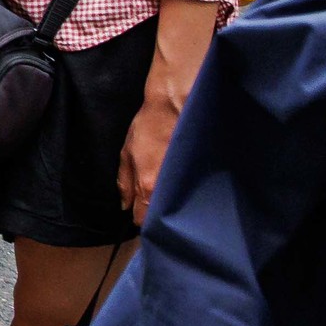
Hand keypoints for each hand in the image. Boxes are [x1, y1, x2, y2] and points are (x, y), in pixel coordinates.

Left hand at [118, 94, 181, 223]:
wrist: (177, 105)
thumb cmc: (149, 125)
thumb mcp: (127, 152)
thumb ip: (124, 181)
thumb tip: (124, 206)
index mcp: (147, 185)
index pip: (142, 220)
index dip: (139, 219)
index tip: (139, 213)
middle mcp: (167, 190)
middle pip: (161, 218)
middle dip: (156, 217)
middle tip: (154, 208)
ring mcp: (185, 185)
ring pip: (177, 209)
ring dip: (172, 209)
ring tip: (170, 201)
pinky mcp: (200, 177)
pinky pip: (191, 197)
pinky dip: (187, 198)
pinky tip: (184, 192)